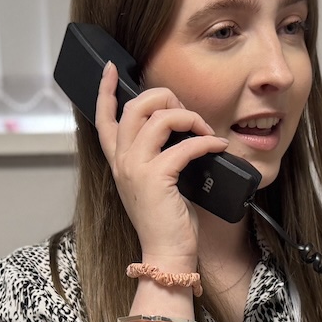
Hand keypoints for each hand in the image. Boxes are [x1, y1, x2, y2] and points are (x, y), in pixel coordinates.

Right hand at [94, 61, 228, 266]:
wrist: (167, 252)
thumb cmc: (168, 218)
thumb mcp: (156, 181)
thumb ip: (158, 154)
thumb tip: (182, 129)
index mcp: (118, 160)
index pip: (103, 118)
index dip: (105, 90)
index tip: (111, 69)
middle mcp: (121, 160)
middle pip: (135, 107)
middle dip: (164, 98)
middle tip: (187, 111)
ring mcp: (135, 168)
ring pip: (158, 118)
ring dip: (189, 117)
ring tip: (206, 130)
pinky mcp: (156, 178)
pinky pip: (185, 145)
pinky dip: (206, 141)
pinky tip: (218, 146)